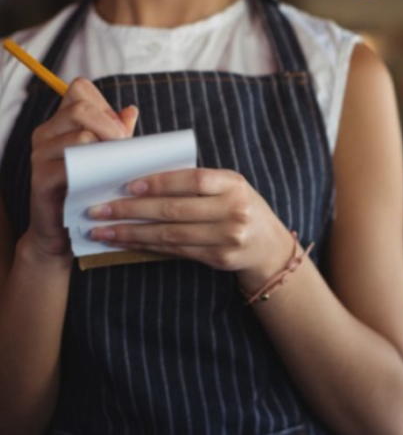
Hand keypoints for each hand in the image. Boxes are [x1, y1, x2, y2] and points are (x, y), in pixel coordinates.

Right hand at [24, 78, 137, 260]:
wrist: (65, 230)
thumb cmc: (90, 189)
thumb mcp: (107, 157)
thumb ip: (117, 133)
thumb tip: (130, 110)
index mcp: (61, 123)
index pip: (80, 89)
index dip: (105, 104)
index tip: (120, 130)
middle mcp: (46, 133)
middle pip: (81, 108)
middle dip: (111, 126)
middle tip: (125, 148)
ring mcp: (40, 155)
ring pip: (80, 135)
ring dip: (107, 150)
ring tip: (118, 168)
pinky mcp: (41, 180)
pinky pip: (70, 165)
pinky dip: (94, 170)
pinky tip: (105, 181)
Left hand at [86, 168, 294, 282]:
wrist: (268, 245)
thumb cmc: (239, 206)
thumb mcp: (228, 186)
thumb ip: (196, 182)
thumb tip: (141, 180)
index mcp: (234, 184)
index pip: (192, 180)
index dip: (159, 183)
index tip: (127, 186)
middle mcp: (234, 210)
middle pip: (175, 210)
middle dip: (132, 210)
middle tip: (99, 210)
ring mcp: (228, 237)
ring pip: (170, 234)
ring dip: (132, 233)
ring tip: (103, 231)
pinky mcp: (219, 258)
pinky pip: (176, 251)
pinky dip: (147, 246)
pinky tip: (126, 242)